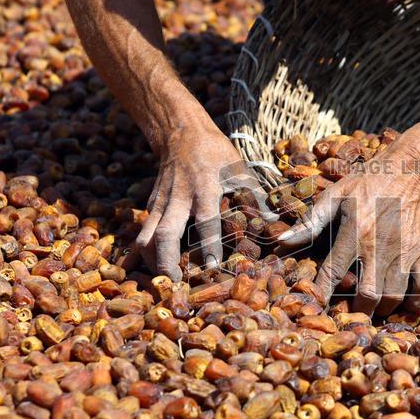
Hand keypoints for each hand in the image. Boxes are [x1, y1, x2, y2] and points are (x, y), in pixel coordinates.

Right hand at [135, 116, 272, 279]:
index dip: (209, 246)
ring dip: (151, 262)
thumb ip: (257, 198)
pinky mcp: (151, 207)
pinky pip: (142, 233)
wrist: (181, 134)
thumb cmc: (216, 154)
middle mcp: (178, 199)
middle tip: (178, 284)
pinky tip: (147, 269)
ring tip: (164, 281)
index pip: (206, 222)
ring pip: (146, 237)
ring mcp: (160, 203)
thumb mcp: (241, 171)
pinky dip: (142, 253)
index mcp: (204, 188)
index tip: (213, 267)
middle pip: (164, 235)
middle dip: (167, 263)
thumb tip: (277, 223)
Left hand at [278, 148, 419, 314]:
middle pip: (369, 295)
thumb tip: (282, 242)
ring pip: (394, 295)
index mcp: (354, 232)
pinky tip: (406, 307)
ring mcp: (405, 251)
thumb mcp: (333, 197)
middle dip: (357, 311)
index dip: (322, 295)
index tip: (316, 309)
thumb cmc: (365, 183)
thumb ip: (309, 222)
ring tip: (373, 310)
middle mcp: (379, 246)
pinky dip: (416, 303)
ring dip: (382, 309)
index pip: (333, 273)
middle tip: (349, 315)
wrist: (407, 170)